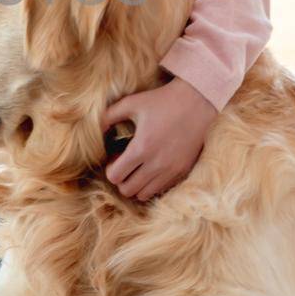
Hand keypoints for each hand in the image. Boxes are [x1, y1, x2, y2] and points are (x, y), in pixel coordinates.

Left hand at [100, 76, 216, 201]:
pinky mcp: (183, 171)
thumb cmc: (162, 100)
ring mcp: (172, 170)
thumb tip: (96, 130)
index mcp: (141, 148)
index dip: (110, 169)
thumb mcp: (131, 103)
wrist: (198, 101)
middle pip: (128, 190)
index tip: (116, 157)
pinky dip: (153, 183)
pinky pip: (162, 189)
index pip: (115, 177)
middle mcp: (156, 164)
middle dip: (122, 179)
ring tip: (139, 167)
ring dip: (137, 184)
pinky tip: (153, 167)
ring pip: (144, 194)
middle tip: (125, 164)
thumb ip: (108, 116)